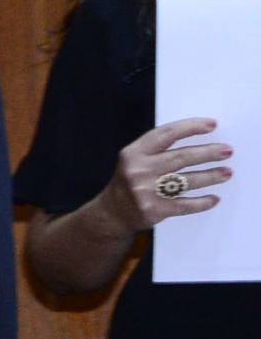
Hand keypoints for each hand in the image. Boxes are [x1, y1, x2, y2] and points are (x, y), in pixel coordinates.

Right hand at [99, 118, 230, 232]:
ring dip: (211, 176)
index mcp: (134, 153)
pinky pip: (185, 205)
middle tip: (226, 150)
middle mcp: (138, 170)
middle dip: (208, 153)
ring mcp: (145, 191)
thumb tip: (197, 141)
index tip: (211, 125)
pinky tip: (213, 198)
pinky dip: (202, 202)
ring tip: (226, 172)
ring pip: (187, 181)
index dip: (191, 127)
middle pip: (181, 157)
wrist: (111, 213)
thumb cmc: (129, 181)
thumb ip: (158, 149)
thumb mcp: (135, 160)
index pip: (166, 134)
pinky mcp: (154, 210)